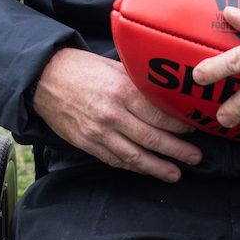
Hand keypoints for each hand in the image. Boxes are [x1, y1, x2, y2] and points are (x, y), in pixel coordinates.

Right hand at [31, 47, 202, 181]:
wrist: (43, 78)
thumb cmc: (80, 68)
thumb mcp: (113, 66)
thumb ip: (137, 82)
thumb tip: (164, 93)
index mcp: (122, 91)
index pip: (159, 115)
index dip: (180, 127)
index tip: (194, 130)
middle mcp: (113, 114)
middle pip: (153, 139)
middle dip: (178, 151)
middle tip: (196, 157)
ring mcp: (99, 132)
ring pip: (135, 157)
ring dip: (159, 168)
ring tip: (176, 173)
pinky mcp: (87, 144)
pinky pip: (115, 160)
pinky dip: (133, 167)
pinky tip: (146, 169)